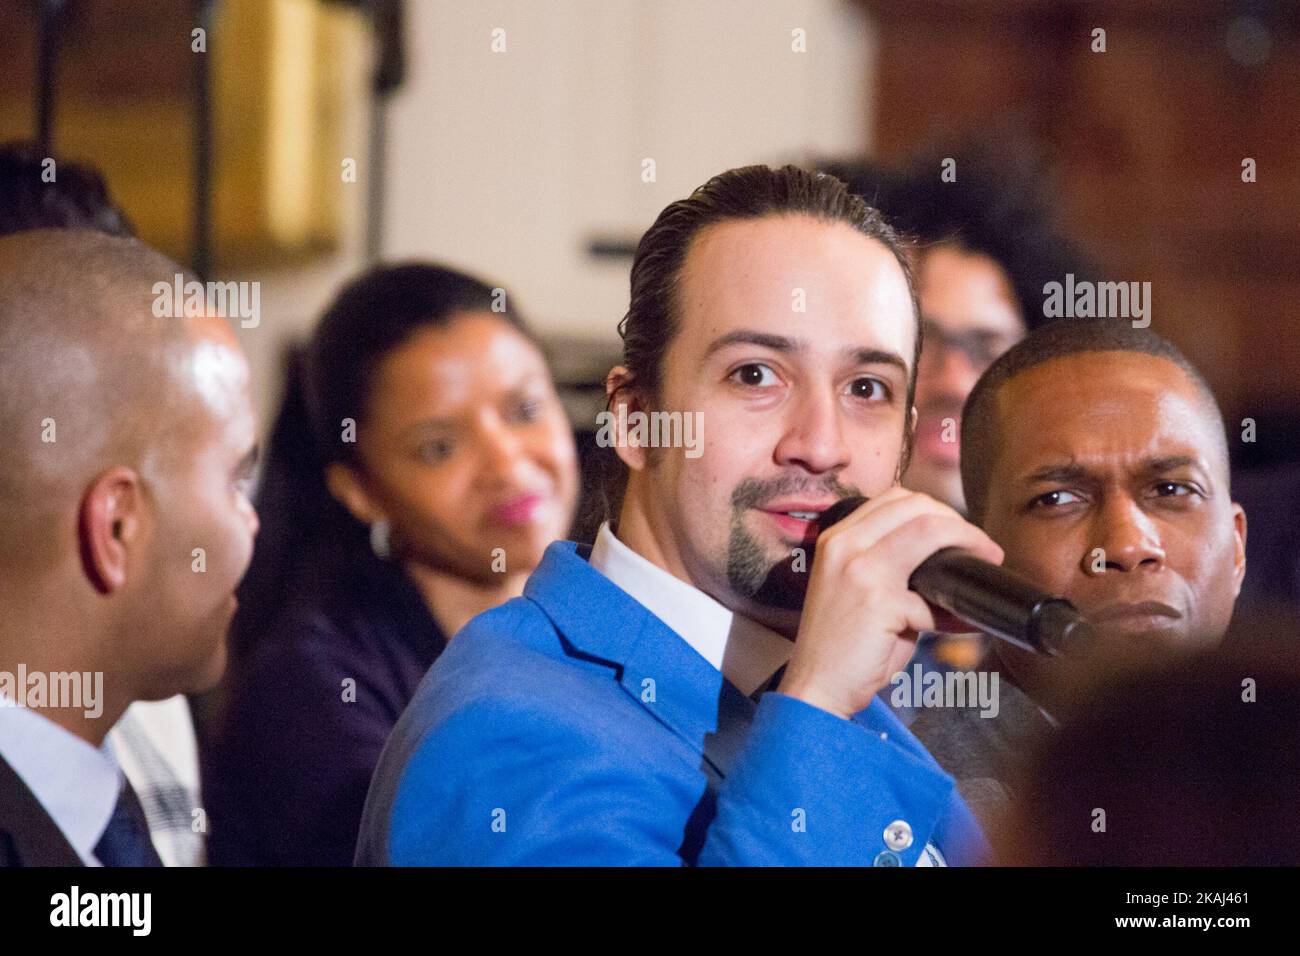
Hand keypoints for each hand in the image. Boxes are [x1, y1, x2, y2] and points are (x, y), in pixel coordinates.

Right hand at [778, 487, 1004, 719]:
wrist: (817, 685)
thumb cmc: (841, 644)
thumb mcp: (859, 588)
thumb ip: (893, 566)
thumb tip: (947, 561)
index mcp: (837, 538)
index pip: (895, 498)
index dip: (935, 509)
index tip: (958, 531)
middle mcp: (845, 545)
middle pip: (916, 505)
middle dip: (959, 522)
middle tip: (980, 548)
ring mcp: (860, 569)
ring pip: (929, 529)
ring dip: (967, 542)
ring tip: (983, 562)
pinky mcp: (879, 601)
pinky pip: (933, 598)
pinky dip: (951, 613)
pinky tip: (958, 625)